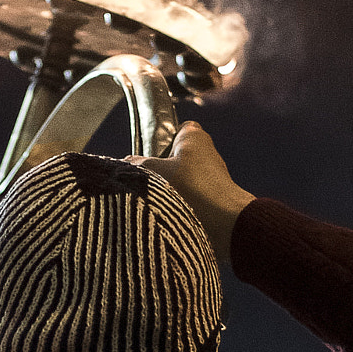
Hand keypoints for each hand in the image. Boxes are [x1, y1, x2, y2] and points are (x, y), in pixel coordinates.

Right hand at [126, 121, 254, 262]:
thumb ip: (138, 165)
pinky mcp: (215, 197)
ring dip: (170, 190)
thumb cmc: (192, 188)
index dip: (159, 140)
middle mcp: (206, 152)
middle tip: (148, 181)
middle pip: (174, 156)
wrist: (226, 222)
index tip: (147, 155)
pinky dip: (182, 204)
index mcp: (194, 136)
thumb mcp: (155, 172)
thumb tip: (125, 163)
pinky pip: (191, 196)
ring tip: (160, 200)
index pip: (173, 129)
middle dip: (159, 170)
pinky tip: (172, 214)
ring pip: (181, 179)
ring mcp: (212, 176)